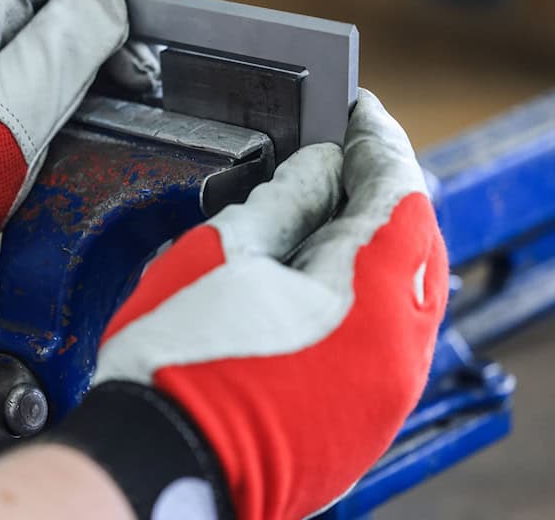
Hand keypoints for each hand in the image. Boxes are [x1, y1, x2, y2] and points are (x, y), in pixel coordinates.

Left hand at [0, 0, 179, 332]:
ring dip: (100, 43)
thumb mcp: (4, 115)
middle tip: (145, 66)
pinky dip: (75, 73)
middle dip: (116, 8)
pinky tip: (94, 103)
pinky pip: (35, 61)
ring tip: (132, 86)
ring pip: (51, 21)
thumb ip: (60, 48)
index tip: (153, 4)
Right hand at [55, 89, 447, 518]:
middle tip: (341, 154)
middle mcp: (399, 348)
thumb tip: (318, 167)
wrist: (159, 462)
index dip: (377, 142)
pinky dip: (366, 293)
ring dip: (376, 243)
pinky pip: (386, 335)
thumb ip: (283, 200)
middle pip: (414, 243)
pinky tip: (323, 275)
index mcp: (370, 297)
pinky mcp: (364, 417)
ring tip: (328, 207)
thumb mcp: (221, 254)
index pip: (397, 193)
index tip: (354, 111)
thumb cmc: (178, 362)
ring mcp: (387, 389)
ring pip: (404, 291)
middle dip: (381, 191)